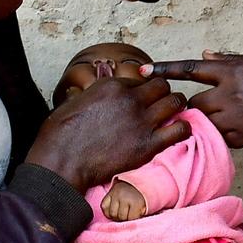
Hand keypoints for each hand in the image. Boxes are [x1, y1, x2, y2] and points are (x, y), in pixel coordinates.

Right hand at [25, 77, 188, 192]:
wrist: (61, 162)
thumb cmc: (60, 135)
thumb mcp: (75, 101)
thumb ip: (92, 92)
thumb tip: (94, 89)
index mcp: (112, 85)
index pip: (141, 80)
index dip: (143, 90)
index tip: (143, 100)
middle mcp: (130, 98)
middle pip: (162, 86)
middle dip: (164, 94)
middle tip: (161, 106)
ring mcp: (141, 121)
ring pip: (175, 102)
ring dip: (176, 107)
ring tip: (172, 117)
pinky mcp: (148, 145)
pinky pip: (180, 129)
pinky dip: (182, 129)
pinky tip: (176, 133)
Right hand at [101, 178, 148, 221]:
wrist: (133, 181)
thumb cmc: (139, 197)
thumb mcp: (144, 205)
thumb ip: (140, 214)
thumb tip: (134, 224)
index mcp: (136, 201)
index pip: (131, 218)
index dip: (132, 219)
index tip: (134, 216)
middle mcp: (125, 198)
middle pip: (121, 217)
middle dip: (124, 218)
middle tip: (127, 215)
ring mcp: (115, 195)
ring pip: (111, 214)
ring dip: (115, 216)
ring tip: (120, 213)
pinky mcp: (108, 194)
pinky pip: (104, 207)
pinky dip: (107, 211)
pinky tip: (113, 210)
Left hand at [142, 51, 242, 146]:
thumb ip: (230, 60)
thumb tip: (206, 56)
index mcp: (231, 70)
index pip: (188, 69)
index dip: (163, 70)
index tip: (142, 72)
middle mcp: (230, 94)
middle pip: (192, 104)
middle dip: (187, 108)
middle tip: (181, 112)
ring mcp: (240, 117)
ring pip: (206, 125)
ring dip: (202, 126)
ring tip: (199, 129)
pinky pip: (225, 141)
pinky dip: (221, 139)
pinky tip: (222, 139)